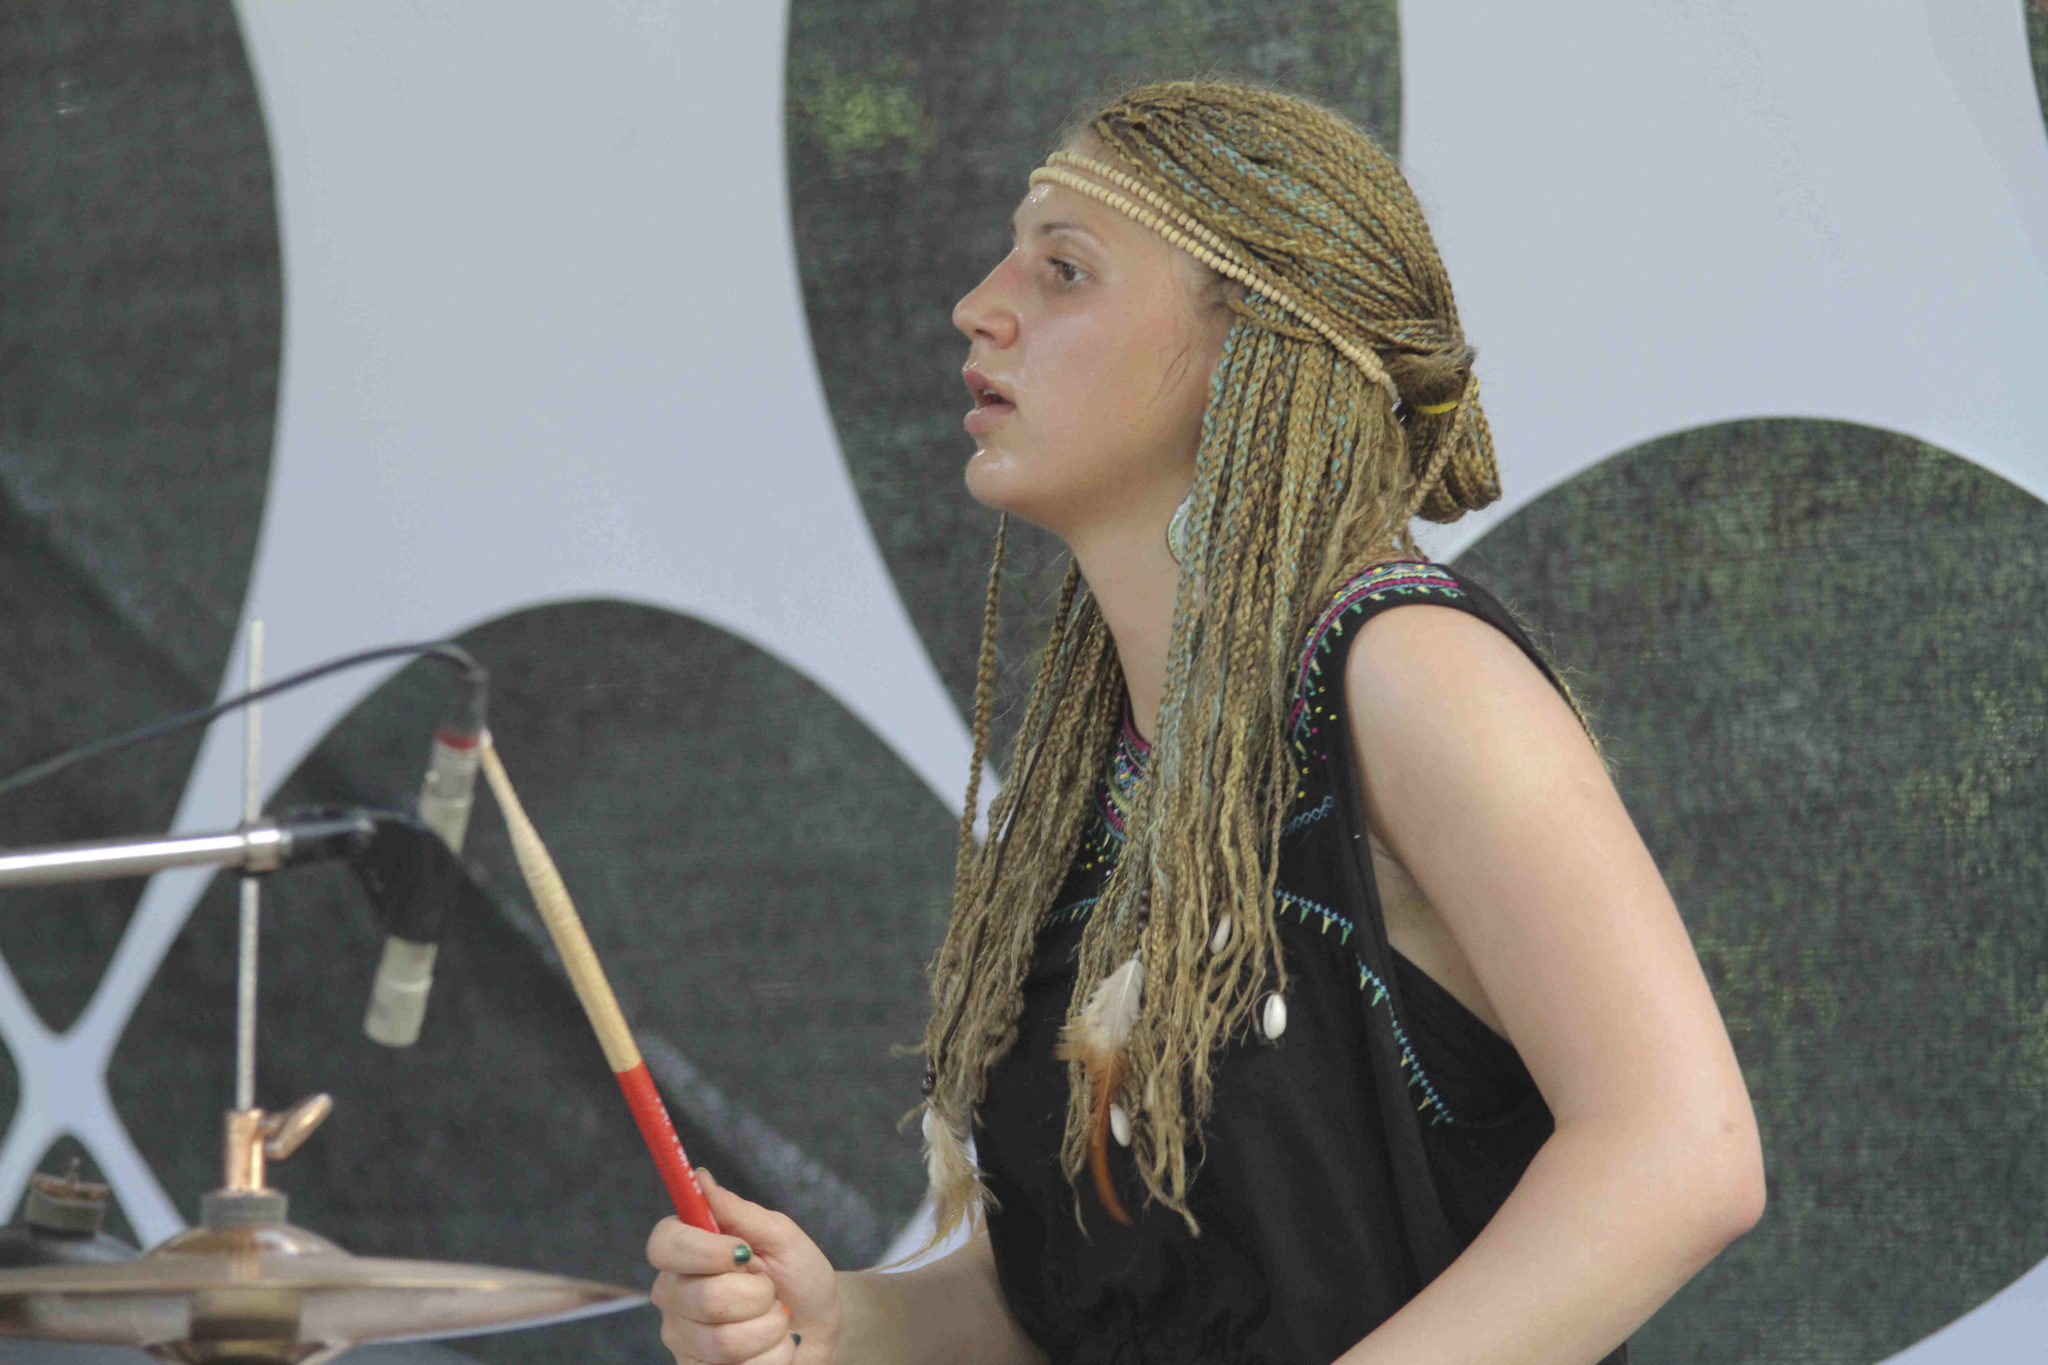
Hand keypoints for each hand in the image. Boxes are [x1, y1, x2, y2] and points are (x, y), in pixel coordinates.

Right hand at [647, 1168, 839, 1362]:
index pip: (664, 1245)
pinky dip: (771, 1359)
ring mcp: (682, 1338)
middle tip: (771, 1291)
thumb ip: (737, 1211)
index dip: (703, 1251)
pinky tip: (771, 1348)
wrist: (816, 1326)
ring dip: (770, 1330)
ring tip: (777, 1321)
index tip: (742, 1252)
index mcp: (687, 1251)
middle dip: (758, 1296)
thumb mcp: (779, 1235)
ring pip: (723, 1342)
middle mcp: (674, 1294)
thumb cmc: (797, 1274)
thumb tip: (700, 1178)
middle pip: (704, 1299)